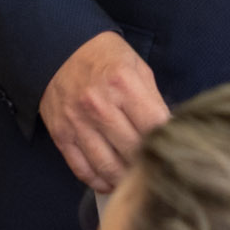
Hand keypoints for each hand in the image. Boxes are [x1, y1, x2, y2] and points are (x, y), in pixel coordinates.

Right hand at [39, 31, 169, 192]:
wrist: (58, 48)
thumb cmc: (104, 56)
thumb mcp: (137, 67)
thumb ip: (153, 100)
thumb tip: (168, 133)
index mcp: (123, 85)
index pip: (154, 127)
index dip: (167, 141)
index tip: (171, 147)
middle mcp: (99, 106)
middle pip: (133, 151)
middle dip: (148, 162)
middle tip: (156, 167)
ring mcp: (78, 123)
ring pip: (107, 167)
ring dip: (124, 179)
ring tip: (135, 179)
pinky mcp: (61, 135)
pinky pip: (82, 169)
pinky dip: (98, 181)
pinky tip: (110, 181)